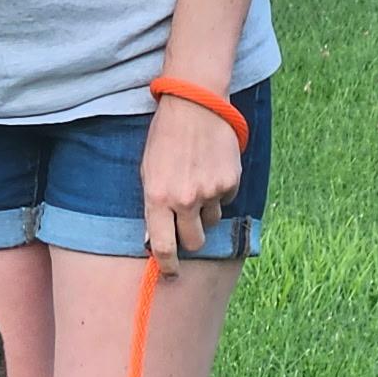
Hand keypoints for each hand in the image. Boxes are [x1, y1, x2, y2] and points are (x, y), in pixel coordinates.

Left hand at [140, 93, 243, 277]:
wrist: (195, 103)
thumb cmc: (165, 137)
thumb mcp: (148, 171)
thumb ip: (153, 206)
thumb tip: (156, 241)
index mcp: (157, 198)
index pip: (163, 247)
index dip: (168, 266)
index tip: (171, 273)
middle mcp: (184, 199)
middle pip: (194, 242)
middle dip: (192, 238)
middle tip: (189, 224)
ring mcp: (209, 192)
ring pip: (212, 221)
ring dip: (206, 210)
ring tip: (198, 180)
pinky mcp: (229, 182)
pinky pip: (225, 200)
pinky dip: (219, 190)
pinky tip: (211, 167)